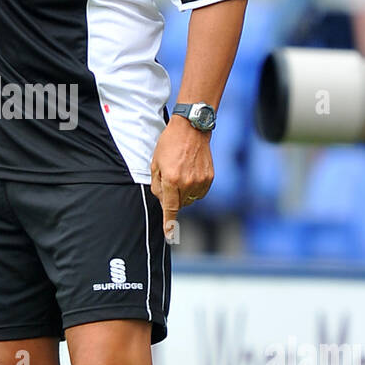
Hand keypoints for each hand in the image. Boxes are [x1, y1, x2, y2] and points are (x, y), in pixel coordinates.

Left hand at [151, 117, 213, 241]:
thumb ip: (157, 185)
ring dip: (183, 194)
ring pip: (190, 199)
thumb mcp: (155, 163)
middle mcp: (187, 183)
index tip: (169, 235)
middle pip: (178, 204)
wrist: (192, 129)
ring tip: (180, 174)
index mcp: (171, 180)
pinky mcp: (209, 178)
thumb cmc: (170, 143)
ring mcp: (200, 181)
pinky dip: (193, 188)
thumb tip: (162, 201)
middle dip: (172, 198)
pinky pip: (199, 192)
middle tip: (169, 180)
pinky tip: (190, 174)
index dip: (169, 223)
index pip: (170, 208)